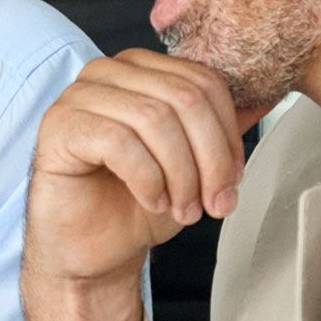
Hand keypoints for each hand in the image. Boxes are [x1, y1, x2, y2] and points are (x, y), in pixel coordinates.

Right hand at [22, 51, 244, 320]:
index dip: (228, 136)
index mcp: (143, 69)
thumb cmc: (137, 204)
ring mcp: (78, 96)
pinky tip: (152, 202)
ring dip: (181, 174)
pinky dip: (147, 179)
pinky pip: (118, 141)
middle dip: (210, 159)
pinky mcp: (58, 127)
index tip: (232, 182)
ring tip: (183, 209)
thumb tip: (262, 107)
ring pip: (154, 118)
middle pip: (184, 97)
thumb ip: (218, 132)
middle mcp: (108, 72)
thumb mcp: (194, 164)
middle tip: (213, 204)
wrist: (92, 252)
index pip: (204, 82)